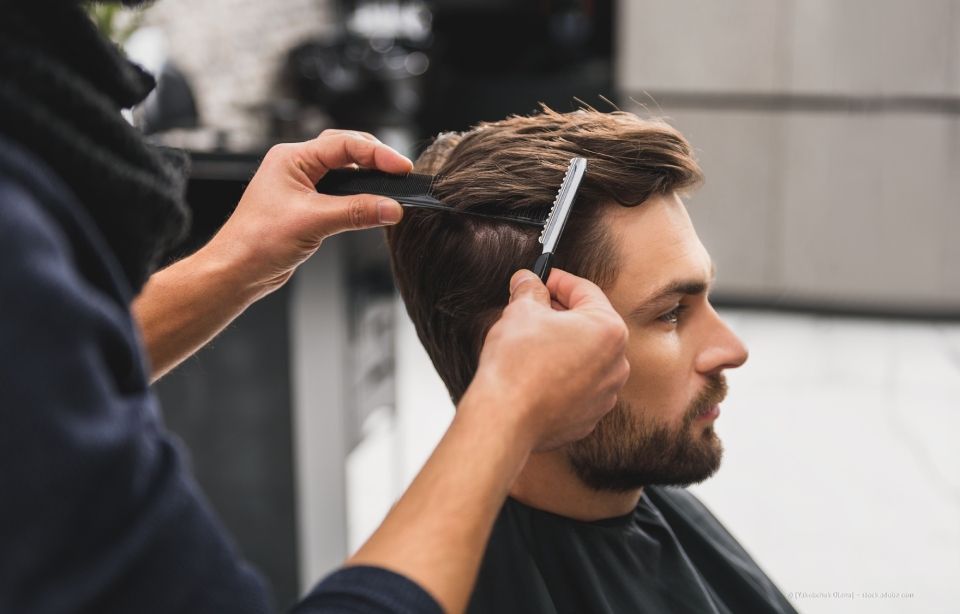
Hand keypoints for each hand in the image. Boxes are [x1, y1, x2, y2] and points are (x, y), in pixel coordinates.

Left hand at [204, 129, 412, 298]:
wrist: (237, 271)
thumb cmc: (256, 242)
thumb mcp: (313, 222)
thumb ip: (356, 212)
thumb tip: (391, 208)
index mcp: (292, 158)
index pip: (344, 144)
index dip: (377, 154)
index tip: (401, 167)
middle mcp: (296, 167)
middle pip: (346, 150)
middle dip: (375, 159)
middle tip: (401, 173)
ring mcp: (302, 187)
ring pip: (344, 172)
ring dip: (367, 178)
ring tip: (391, 187)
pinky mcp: (307, 207)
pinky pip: (341, 194)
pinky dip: (359, 198)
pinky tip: (372, 206)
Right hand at [462, 268, 629, 451]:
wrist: (505, 419)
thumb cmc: (517, 364)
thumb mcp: (520, 311)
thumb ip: (530, 290)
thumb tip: (528, 280)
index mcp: (609, 330)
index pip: (585, 291)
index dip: (558, 280)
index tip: (541, 278)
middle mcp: (617, 363)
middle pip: (589, 325)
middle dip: (560, 314)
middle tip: (532, 307)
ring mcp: (605, 394)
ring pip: (585, 358)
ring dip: (562, 346)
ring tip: (531, 342)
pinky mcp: (588, 417)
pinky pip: (578, 387)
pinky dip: (561, 376)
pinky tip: (535, 373)